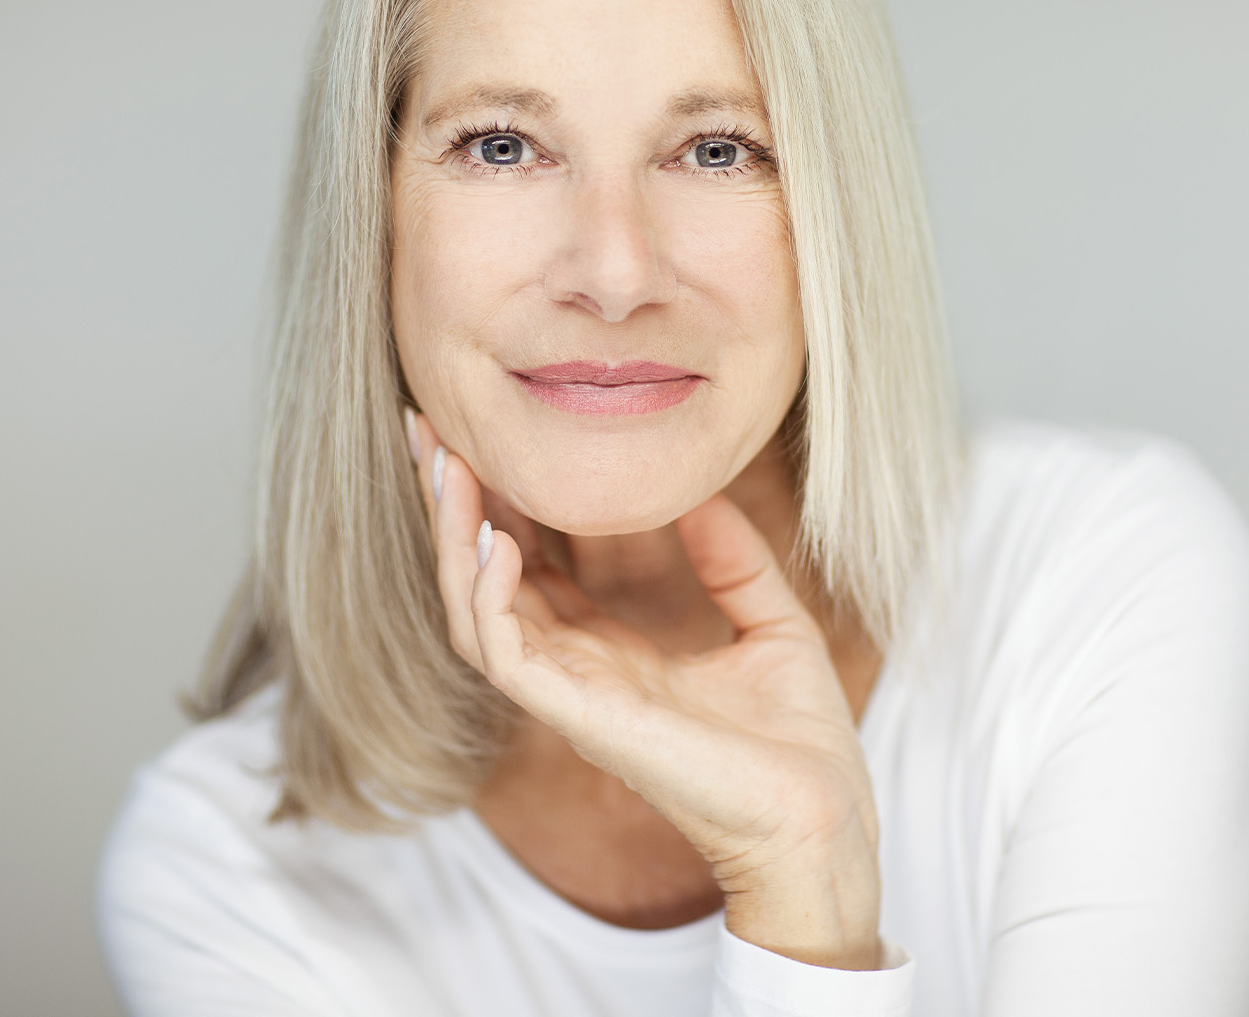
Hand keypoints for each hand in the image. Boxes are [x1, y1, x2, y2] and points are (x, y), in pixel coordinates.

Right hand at [407, 410, 882, 969]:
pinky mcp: (580, 719)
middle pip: (481, 580)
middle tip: (425, 428)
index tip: (479, 436)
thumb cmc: (800, 745)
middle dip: (449, 507)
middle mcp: (576, 672)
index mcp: (612, 654)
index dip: (500, 504)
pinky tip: (497, 540)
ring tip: (445, 466)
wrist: (823, 820)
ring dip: (452, 539)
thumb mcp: (773, 622)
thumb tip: (704, 491)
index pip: (528, 568)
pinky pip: (505, 655)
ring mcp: (572, 697)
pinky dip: (489, 596)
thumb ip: (732, 559)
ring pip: (473, 612)